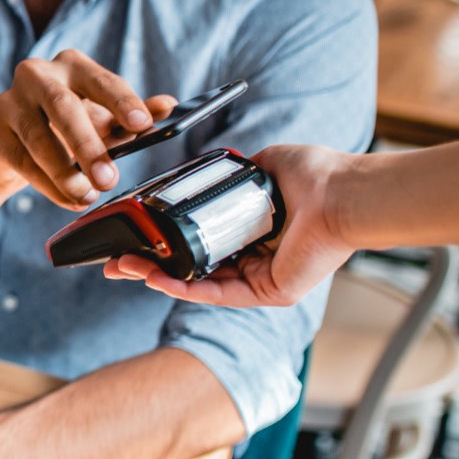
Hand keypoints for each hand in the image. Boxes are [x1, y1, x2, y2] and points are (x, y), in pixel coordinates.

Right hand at [0, 50, 175, 209]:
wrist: (14, 147)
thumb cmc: (65, 127)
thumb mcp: (105, 121)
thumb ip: (135, 114)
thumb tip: (168, 106)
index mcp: (71, 65)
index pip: (100, 80)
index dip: (122, 101)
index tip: (143, 124)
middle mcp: (36, 75)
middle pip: (63, 106)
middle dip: (88, 145)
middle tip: (108, 178)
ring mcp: (10, 103)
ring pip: (38, 137)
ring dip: (65, 172)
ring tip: (87, 194)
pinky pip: (23, 161)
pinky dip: (49, 185)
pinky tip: (69, 199)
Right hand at [104, 143, 356, 306]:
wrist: (343, 194)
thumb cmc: (317, 176)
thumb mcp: (264, 165)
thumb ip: (235, 172)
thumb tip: (209, 169)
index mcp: (253, 231)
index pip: (199, 243)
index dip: (164, 243)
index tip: (135, 237)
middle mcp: (255, 258)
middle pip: (190, 268)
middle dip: (149, 266)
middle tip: (116, 263)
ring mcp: (261, 278)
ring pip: (197, 283)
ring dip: (156, 277)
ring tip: (123, 267)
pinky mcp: (269, 291)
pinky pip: (217, 293)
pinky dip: (182, 288)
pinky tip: (155, 278)